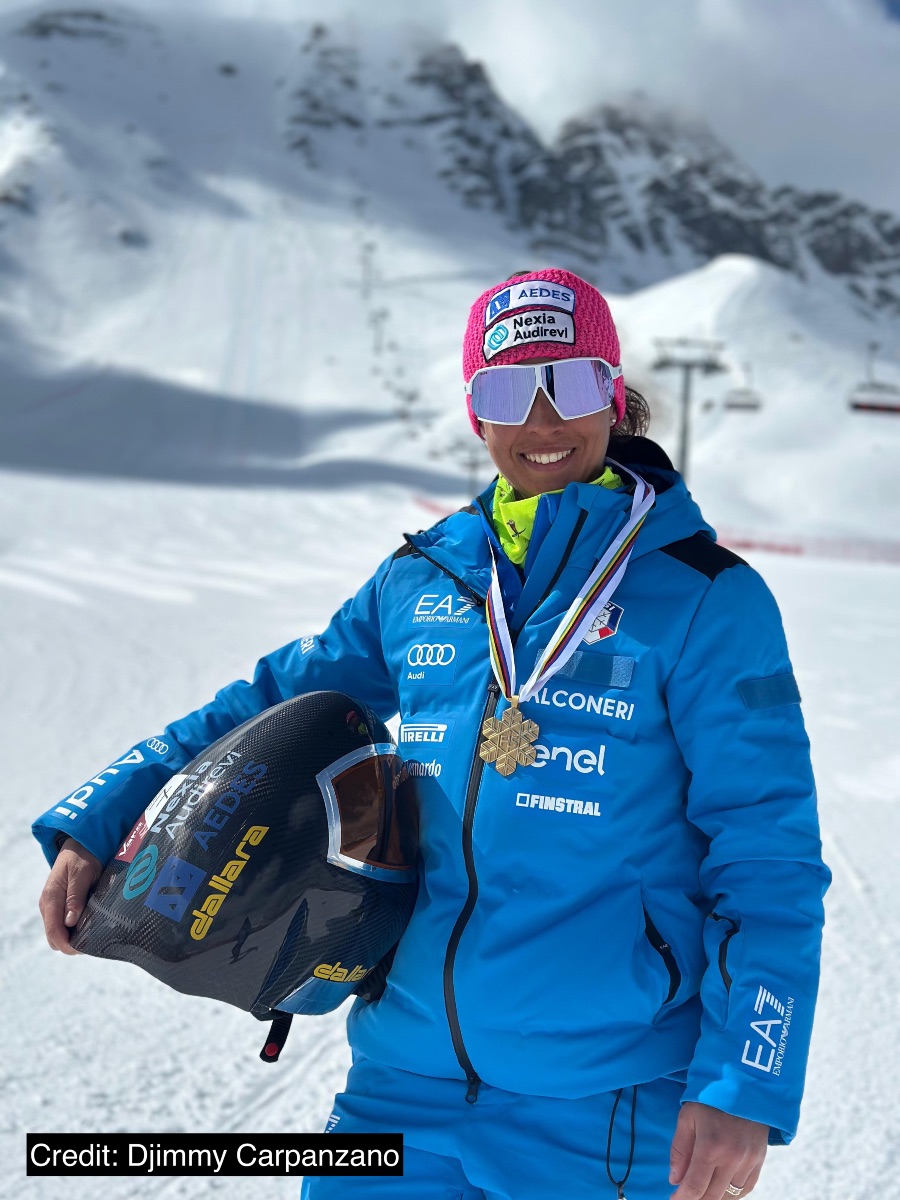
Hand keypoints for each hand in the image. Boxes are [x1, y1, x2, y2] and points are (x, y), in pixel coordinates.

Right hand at [39, 838, 102, 953]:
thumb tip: (70, 922)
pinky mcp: (59, 903)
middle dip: (71, 944)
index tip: (85, 950)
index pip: (54, 932)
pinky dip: (74, 929)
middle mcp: (48, 904)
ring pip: (58, 931)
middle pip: (54, 937)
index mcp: (51, 898)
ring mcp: (52, 905)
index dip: (68, 945)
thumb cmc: (83, 856)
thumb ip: (75, 897)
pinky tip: (89, 926)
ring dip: (73, 937)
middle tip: (93, 942)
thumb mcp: (82, 874)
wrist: (80, 843)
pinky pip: (63, 923)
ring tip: (94, 935)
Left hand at [669, 1101, 767, 1199]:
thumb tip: (675, 1180)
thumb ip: (680, 1150)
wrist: (744, 1081)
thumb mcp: (687, 1117)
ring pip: (730, 1196)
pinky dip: (733, 1194)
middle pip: (712, 1196)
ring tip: (701, 1194)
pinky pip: (747, 1188)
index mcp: (710, 1147)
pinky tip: (722, 1191)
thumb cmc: (710, 1098)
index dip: (682, 1199)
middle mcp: (732, 1159)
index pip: (695, 1188)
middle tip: (685, 1196)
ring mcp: (748, 1161)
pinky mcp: (760, 1159)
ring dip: (714, 1198)